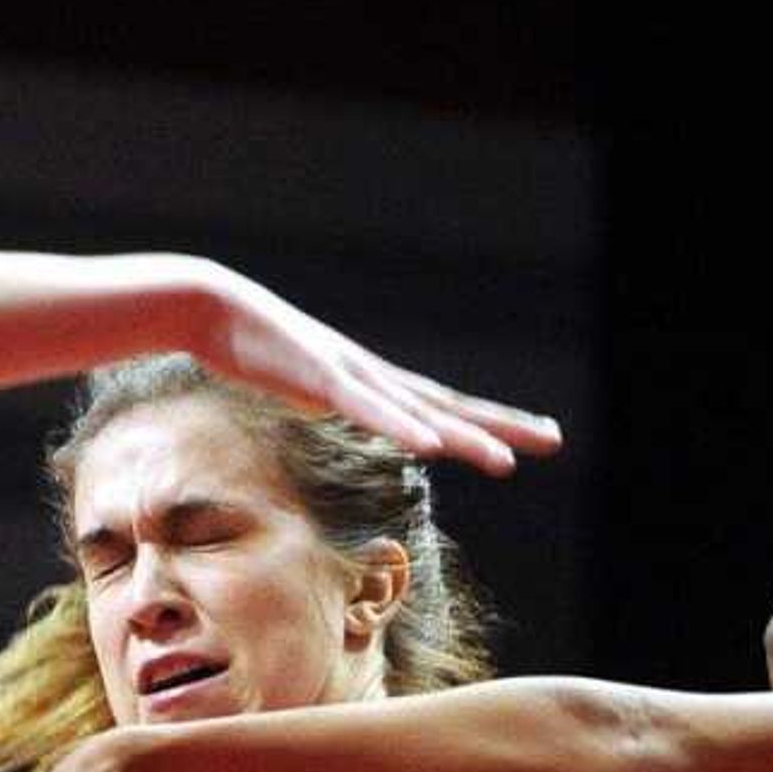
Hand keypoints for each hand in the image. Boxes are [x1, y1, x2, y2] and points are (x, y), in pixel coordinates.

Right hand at [192, 266, 562, 475]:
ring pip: (420, 413)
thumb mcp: (306, 383)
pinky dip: (401, 427)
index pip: (444, 408)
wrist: (218, 308)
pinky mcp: (323, 380)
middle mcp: (377, 378)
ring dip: (463, 437)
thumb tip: (351, 409)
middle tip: (554, 441)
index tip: (531, 437)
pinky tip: (431, 446)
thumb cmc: (257, 348)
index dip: (490, 423)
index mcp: (375, 385)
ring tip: (505, 463)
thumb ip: (334, 398)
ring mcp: (353, 377)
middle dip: (502, 426)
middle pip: (450, 407)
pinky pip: (369, 411)